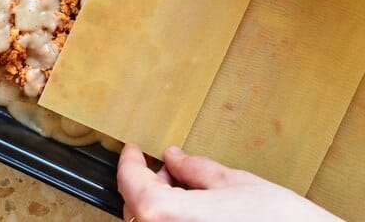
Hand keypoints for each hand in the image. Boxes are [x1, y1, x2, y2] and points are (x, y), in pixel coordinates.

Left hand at [117, 144, 340, 221]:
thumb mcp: (234, 184)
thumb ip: (196, 169)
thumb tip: (175, 158)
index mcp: (169, 215)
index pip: (132, 183)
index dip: (130, 162)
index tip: (132, 150)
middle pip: (137, 207)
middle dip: (149, 183)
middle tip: (168, 167)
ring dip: (158, 204)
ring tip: (187, 190)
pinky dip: (171, 219)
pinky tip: (194, 211)